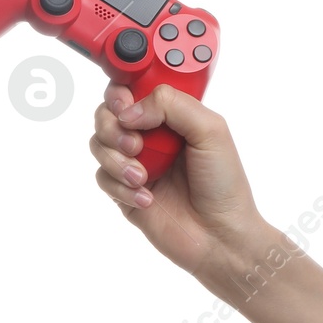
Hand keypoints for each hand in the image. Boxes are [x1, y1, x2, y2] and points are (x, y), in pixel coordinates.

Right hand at [89, 81, 266, 279]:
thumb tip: (130, 110)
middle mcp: (151, 135)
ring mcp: (135, 162)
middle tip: (136, 143)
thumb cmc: (223, 182)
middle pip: (107, 113)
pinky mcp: (123, 191)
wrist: (220, 235)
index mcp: (173, 115)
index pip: (135, 88)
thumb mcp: (211, 130)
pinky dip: (121, 186)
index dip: (122, 91)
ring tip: (143, 176)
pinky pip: (102, 178)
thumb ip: (173, 105)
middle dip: (112, 125)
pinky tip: (148, 197)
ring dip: (116, 158)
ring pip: (98, 144)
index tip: (124, 102)